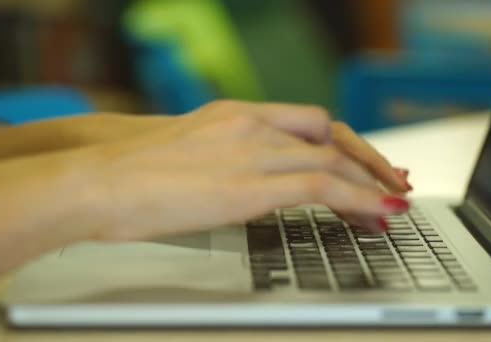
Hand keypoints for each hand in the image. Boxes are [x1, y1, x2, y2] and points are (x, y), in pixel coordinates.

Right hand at [89, 100, 410, 239]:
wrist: (97, 180)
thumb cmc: (132, 173)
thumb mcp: (192, 153)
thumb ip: (229, 159)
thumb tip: (251, 181)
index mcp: (237, 114)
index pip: (310, 121)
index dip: (346, 143)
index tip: (364, 162)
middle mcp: (251, 125)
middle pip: (331, 135)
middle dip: (368, 161)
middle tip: (392, 183)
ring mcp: (252, 152)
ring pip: (333, 159)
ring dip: (370, 183)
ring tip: (392, 206)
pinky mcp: (248, 186)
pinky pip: (320, 185)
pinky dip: (357, 198)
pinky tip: (377, 212)